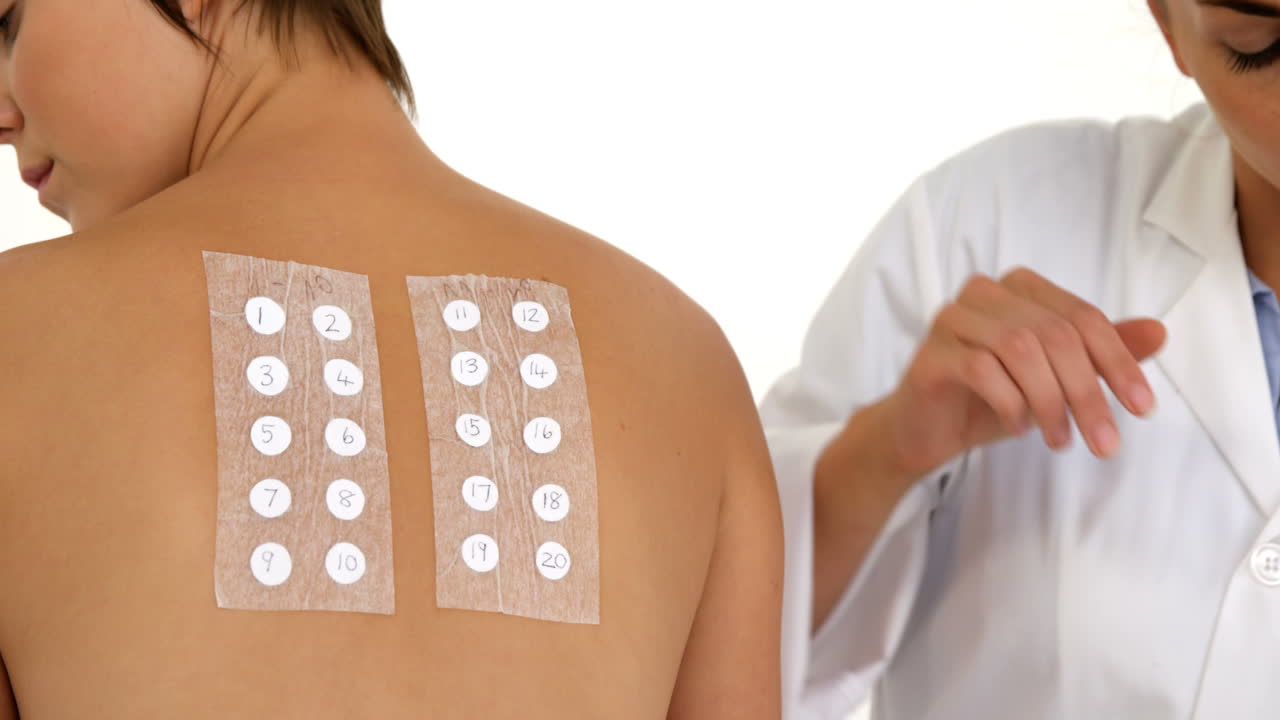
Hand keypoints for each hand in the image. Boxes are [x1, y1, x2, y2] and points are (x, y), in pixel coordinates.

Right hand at [884, 267, 1166, 473]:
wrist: (927, 431)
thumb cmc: (993, 400)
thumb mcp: (1058, 380)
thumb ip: (1102, 354)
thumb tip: (1160, 332)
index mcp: (1020, 288)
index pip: (1082, 317)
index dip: (1119, 361)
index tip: (1141, 410)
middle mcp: (985, 292)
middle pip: (1055, 334)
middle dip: (1087, 392)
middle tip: (1104, 442)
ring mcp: (952, 318)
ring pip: (1020, 348)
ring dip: (1050, 401)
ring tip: (1059, 440)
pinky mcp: (930, 353)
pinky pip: (981, 369)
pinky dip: (1010, 403)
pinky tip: (1018, 427)